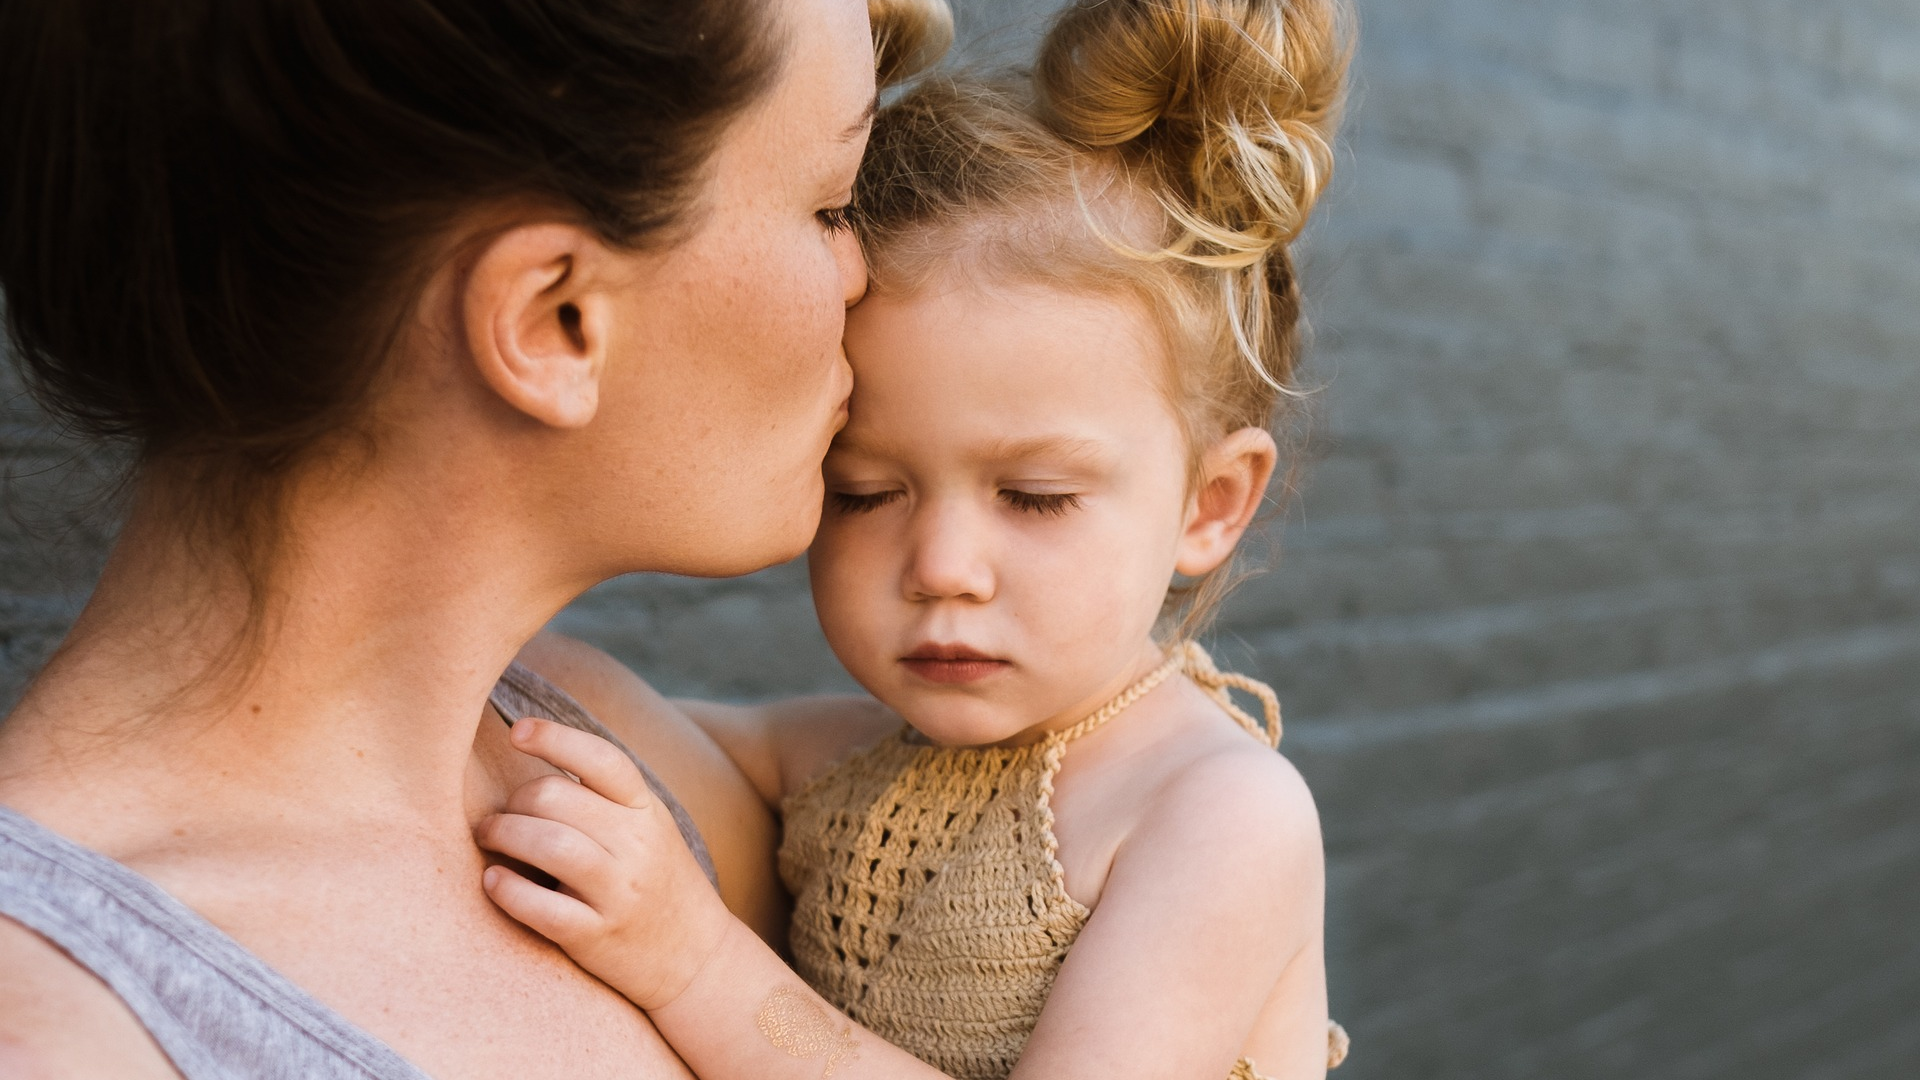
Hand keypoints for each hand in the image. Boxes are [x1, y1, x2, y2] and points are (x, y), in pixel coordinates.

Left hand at [476, 717, 734, 1009]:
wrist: (696, 957)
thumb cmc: (657, 882)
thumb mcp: (649, 829)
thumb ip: (604, 798)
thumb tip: (536, 761)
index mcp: (647, 810)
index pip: (601, 758)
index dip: (554, 738)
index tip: (516, 731)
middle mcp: (637, 845)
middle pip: (556, 797)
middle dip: (513, 801)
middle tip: (498, 815)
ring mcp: (618, 892)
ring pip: (547, 843)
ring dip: (502, 833)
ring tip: (488, 837)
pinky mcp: (596, 936)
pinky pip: (540, 907)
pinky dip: (507, 889)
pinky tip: (493, 881)